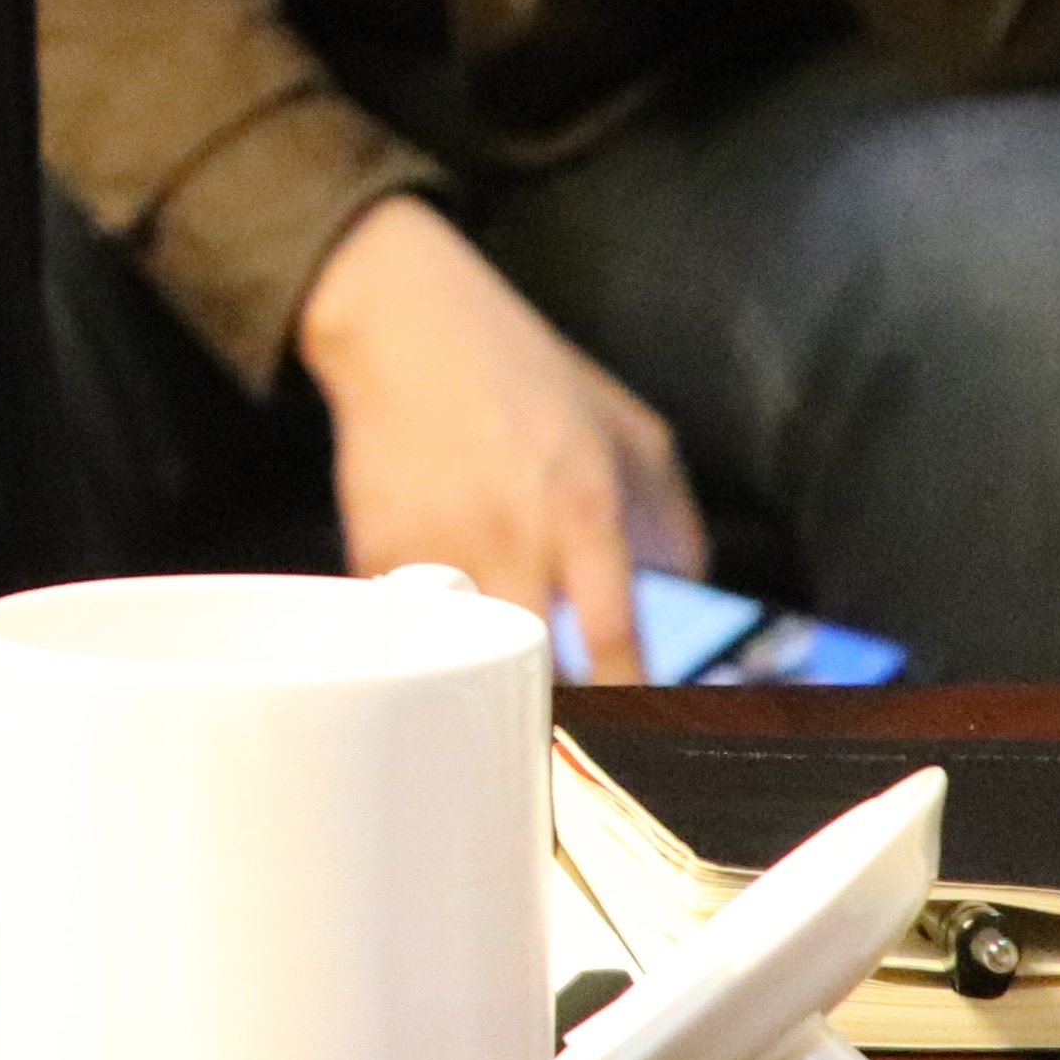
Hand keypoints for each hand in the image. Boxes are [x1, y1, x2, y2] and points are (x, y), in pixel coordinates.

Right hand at [294, 195, 705, 679]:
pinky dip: (424, 639)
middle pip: (535, 671)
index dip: (629, 705)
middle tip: (571, 727)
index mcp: (586, 510)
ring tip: (502, 690)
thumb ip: (674, 520)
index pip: (615, 645)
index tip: (642, 738)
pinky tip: (438, 630)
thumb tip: (686, 599)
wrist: (405, 321)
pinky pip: (406, 625)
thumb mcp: (632, 430)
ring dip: (486, 680)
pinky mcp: (373, 546)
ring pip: (464, 659)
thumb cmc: (523, 371)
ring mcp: (437, 544)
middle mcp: (513, 535)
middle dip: (554, 708)